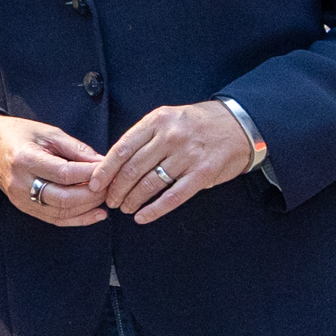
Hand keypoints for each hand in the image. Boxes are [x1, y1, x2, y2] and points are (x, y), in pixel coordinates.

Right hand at [0, 114, 108, 225]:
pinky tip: (96, 214)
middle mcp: (21, 183)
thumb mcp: (48, 133)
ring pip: (61, 213)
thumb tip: (103, 163)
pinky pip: (55, 219)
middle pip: (64, 198)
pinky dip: (78, 219)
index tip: (109, 170)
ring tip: (106, 198)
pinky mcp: (24, 207)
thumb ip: (76, 149)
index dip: (90, 175)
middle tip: (111, 185)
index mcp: (25, 159)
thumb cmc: (19, 134)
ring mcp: (21, 199)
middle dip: (92, 194)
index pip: (65, 173)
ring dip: (88, 208)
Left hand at [90, 100, 254, 223]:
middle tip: (109, 200)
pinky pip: (173, 196)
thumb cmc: (197, 124)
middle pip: (133, 169)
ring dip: (132, 200)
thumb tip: (114, 162)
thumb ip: (144, 136)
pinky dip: (155, 209)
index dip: (105, 170)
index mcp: (157, 121)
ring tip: (124, 208)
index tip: (95, 184)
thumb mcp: (168, 118)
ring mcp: (188, 155)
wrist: (239, 125)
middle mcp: (171, 137)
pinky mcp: (203, 174)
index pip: (122, 149)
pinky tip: (142, 217)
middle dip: (116, 189)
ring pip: (150, 184)